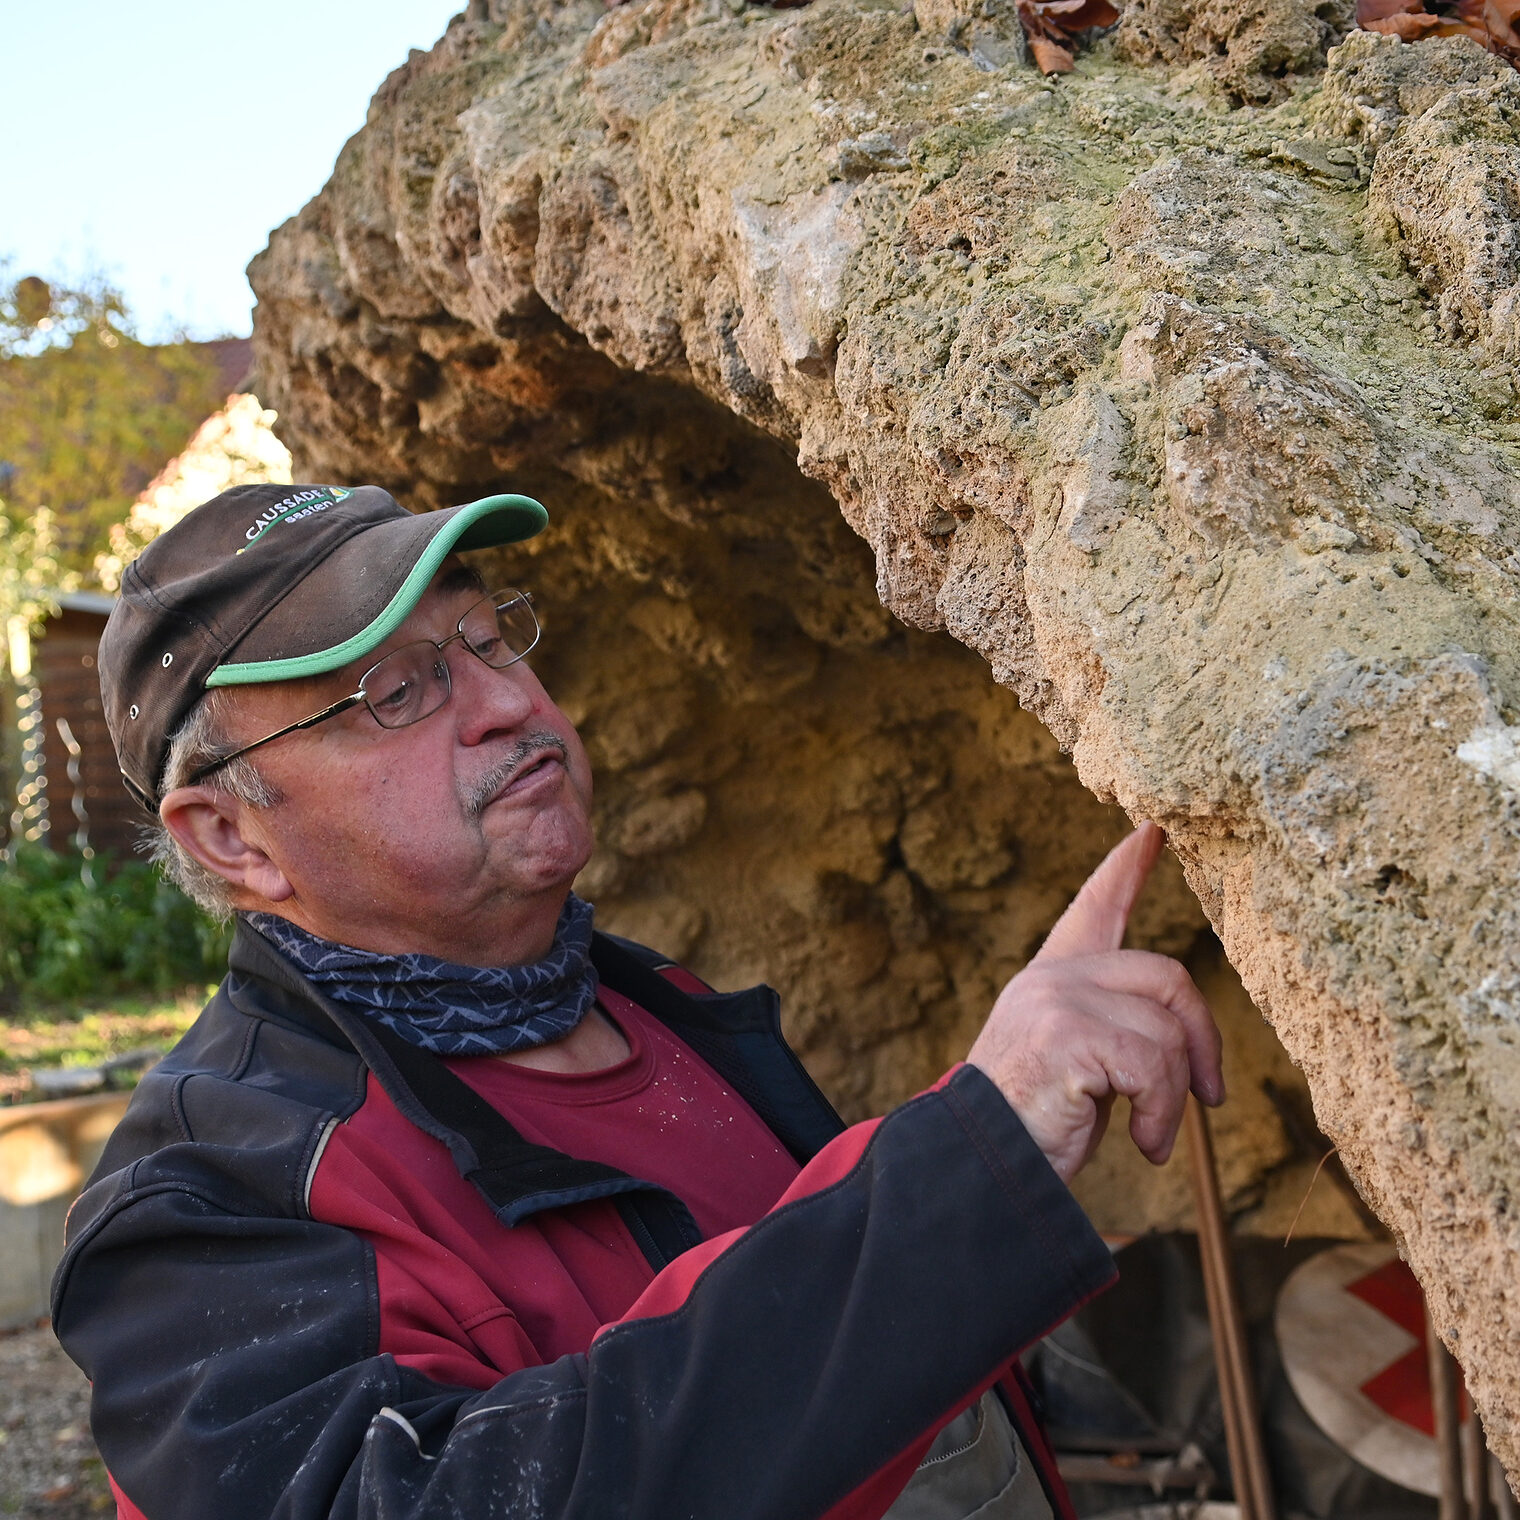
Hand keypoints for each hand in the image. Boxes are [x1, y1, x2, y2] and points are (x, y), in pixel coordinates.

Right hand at [966, 822, 1223, 1182]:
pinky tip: (1143, 1143)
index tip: (1152, 830)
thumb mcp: (1076, 1063)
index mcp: (1051, 978)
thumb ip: (1111, 1027)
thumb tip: (1184, 1033)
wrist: (980, 1165)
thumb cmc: (1032, 1125)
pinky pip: (1154, 1066)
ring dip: (1175, 1099)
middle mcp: (1052, 977)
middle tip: (1208, 1095)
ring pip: (1167, 1032)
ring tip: (1152, 1138)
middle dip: (1202, 1039)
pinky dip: (1162, 1114)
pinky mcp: (1068, 1033)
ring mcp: (1058, 1000)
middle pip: (1166, 975)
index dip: (1125, 869)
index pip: (1094, 908)